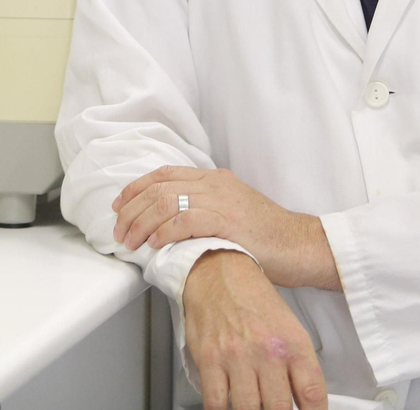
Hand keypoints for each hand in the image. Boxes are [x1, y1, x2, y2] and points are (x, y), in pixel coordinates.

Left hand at [112, 166, 339, 289]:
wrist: (301, 245)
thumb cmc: (267, 237)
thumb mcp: (232, 212)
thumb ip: (204, 210)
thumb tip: (168, 225)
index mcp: (214, 179)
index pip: (165, 174)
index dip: (136, 188)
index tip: (119, 206)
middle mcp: (215, 184)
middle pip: (159, 188)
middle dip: (132, 210)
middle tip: (119, 231)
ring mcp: (222, 200)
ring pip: (167, 202)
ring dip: (141, 223)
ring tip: (131, 242)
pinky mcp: (228, 220)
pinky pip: (185, 220)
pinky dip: (164, 232)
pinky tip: (155, 244)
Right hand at [183, 250, 327, 409]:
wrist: (218, 271)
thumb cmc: (253, 299)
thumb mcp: (289, 326)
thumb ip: (298, 366)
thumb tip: (303, 401)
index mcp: (293, 343)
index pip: (313, 394)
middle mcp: (267, 351)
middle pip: (280, 408)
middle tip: (274, 406)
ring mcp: (237, 356)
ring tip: (253, 405)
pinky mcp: (209, 359)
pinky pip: (216, 403)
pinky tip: (227, 406)